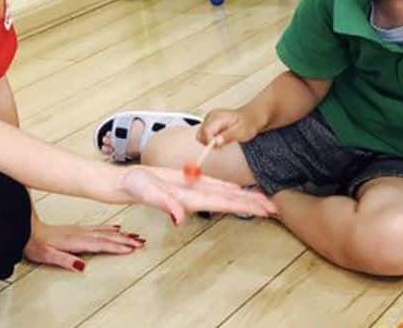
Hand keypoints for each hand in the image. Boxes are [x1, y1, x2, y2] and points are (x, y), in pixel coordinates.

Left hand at [23, 218, 144, 271]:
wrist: (28, 230)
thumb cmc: (36, 244)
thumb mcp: (48, 256)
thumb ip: (65, 260)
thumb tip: (82, 267)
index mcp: (75, 241)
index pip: (100, 244)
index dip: (116, 246)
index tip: (131, 248)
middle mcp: (80, 234)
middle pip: (107, 237)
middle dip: (125, 240)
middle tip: (141, 242)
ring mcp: (80, 230)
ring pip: (105, 231)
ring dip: (121, 234)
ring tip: (135, 236)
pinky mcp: (78, 230)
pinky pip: (99, 228)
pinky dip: (110, 228)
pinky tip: (116, 228)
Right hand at [118, 165, 274, 224]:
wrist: (125, 183)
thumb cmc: (135, 186)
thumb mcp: (149, 193)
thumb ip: (165, 205)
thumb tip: (180, 220)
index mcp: (191, 200)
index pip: (225, 203)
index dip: (245, 207)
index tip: (264, 211)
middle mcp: (197, 197)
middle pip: (230, 201)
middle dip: (253, 205)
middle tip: (277, 209)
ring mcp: (194, 190)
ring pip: (226, 194)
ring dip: (245, 198)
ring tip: (265, 201)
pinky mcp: (189, 182)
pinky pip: (215, 186)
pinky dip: (230, 189)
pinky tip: (239, 190)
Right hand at [198, 107, 262, 146]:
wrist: (250, 118)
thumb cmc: (247, 124)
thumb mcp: (241, 132)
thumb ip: (228, 136)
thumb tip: (216, 142)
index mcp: (217, 117)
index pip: (205, 132)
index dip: (210, 142)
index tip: (219, 146)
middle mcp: (210, 116)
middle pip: (200, 134)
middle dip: (209, 143)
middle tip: (223, 143)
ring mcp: (208, 119)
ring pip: (201, 136)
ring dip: (210, 142)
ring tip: (223, 140)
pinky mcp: (209, 123)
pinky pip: (204, 135)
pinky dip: (211, 140)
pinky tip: (221, 138)